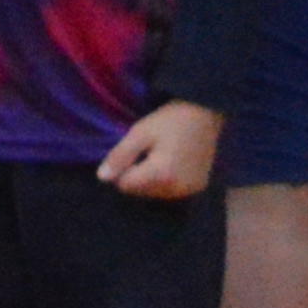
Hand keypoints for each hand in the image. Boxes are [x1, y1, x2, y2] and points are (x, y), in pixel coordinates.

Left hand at [96, 100, 222, 201]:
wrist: (205, 113)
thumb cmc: (170, 120)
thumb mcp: (140, 132)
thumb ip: (120, 156)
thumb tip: (102, 178)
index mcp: (161, 175)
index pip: (125, 185)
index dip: (122, 169)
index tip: (133, 150)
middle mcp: (176, 189)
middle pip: (140, 192)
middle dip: (136, 176)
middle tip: (148, 150)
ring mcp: (189, 190)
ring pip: (155, 193)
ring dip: (151, 180)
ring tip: (160, 155)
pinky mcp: (198, 187)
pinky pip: (172, 191)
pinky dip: (167, 181)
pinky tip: (173, 163)